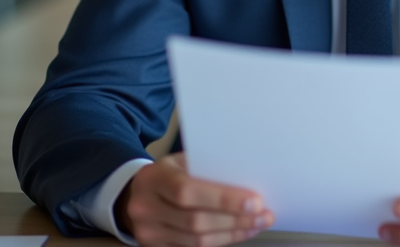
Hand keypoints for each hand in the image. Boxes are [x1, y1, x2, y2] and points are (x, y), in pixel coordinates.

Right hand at [115, 153, 274, 246]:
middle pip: (195, 220)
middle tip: (263, 214)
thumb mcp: (181, 160)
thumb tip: (246, 177)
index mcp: (153, 177)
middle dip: (235, 219)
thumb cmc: (169, 173)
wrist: (137, 194)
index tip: (254, 201)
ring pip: (197, 240)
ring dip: (233, 233)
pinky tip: (238, 232)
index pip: (188, 190)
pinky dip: (221, 241)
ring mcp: (148, 231)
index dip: (223, 199)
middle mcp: (145, 206)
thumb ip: (206, 167)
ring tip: (256, 224)